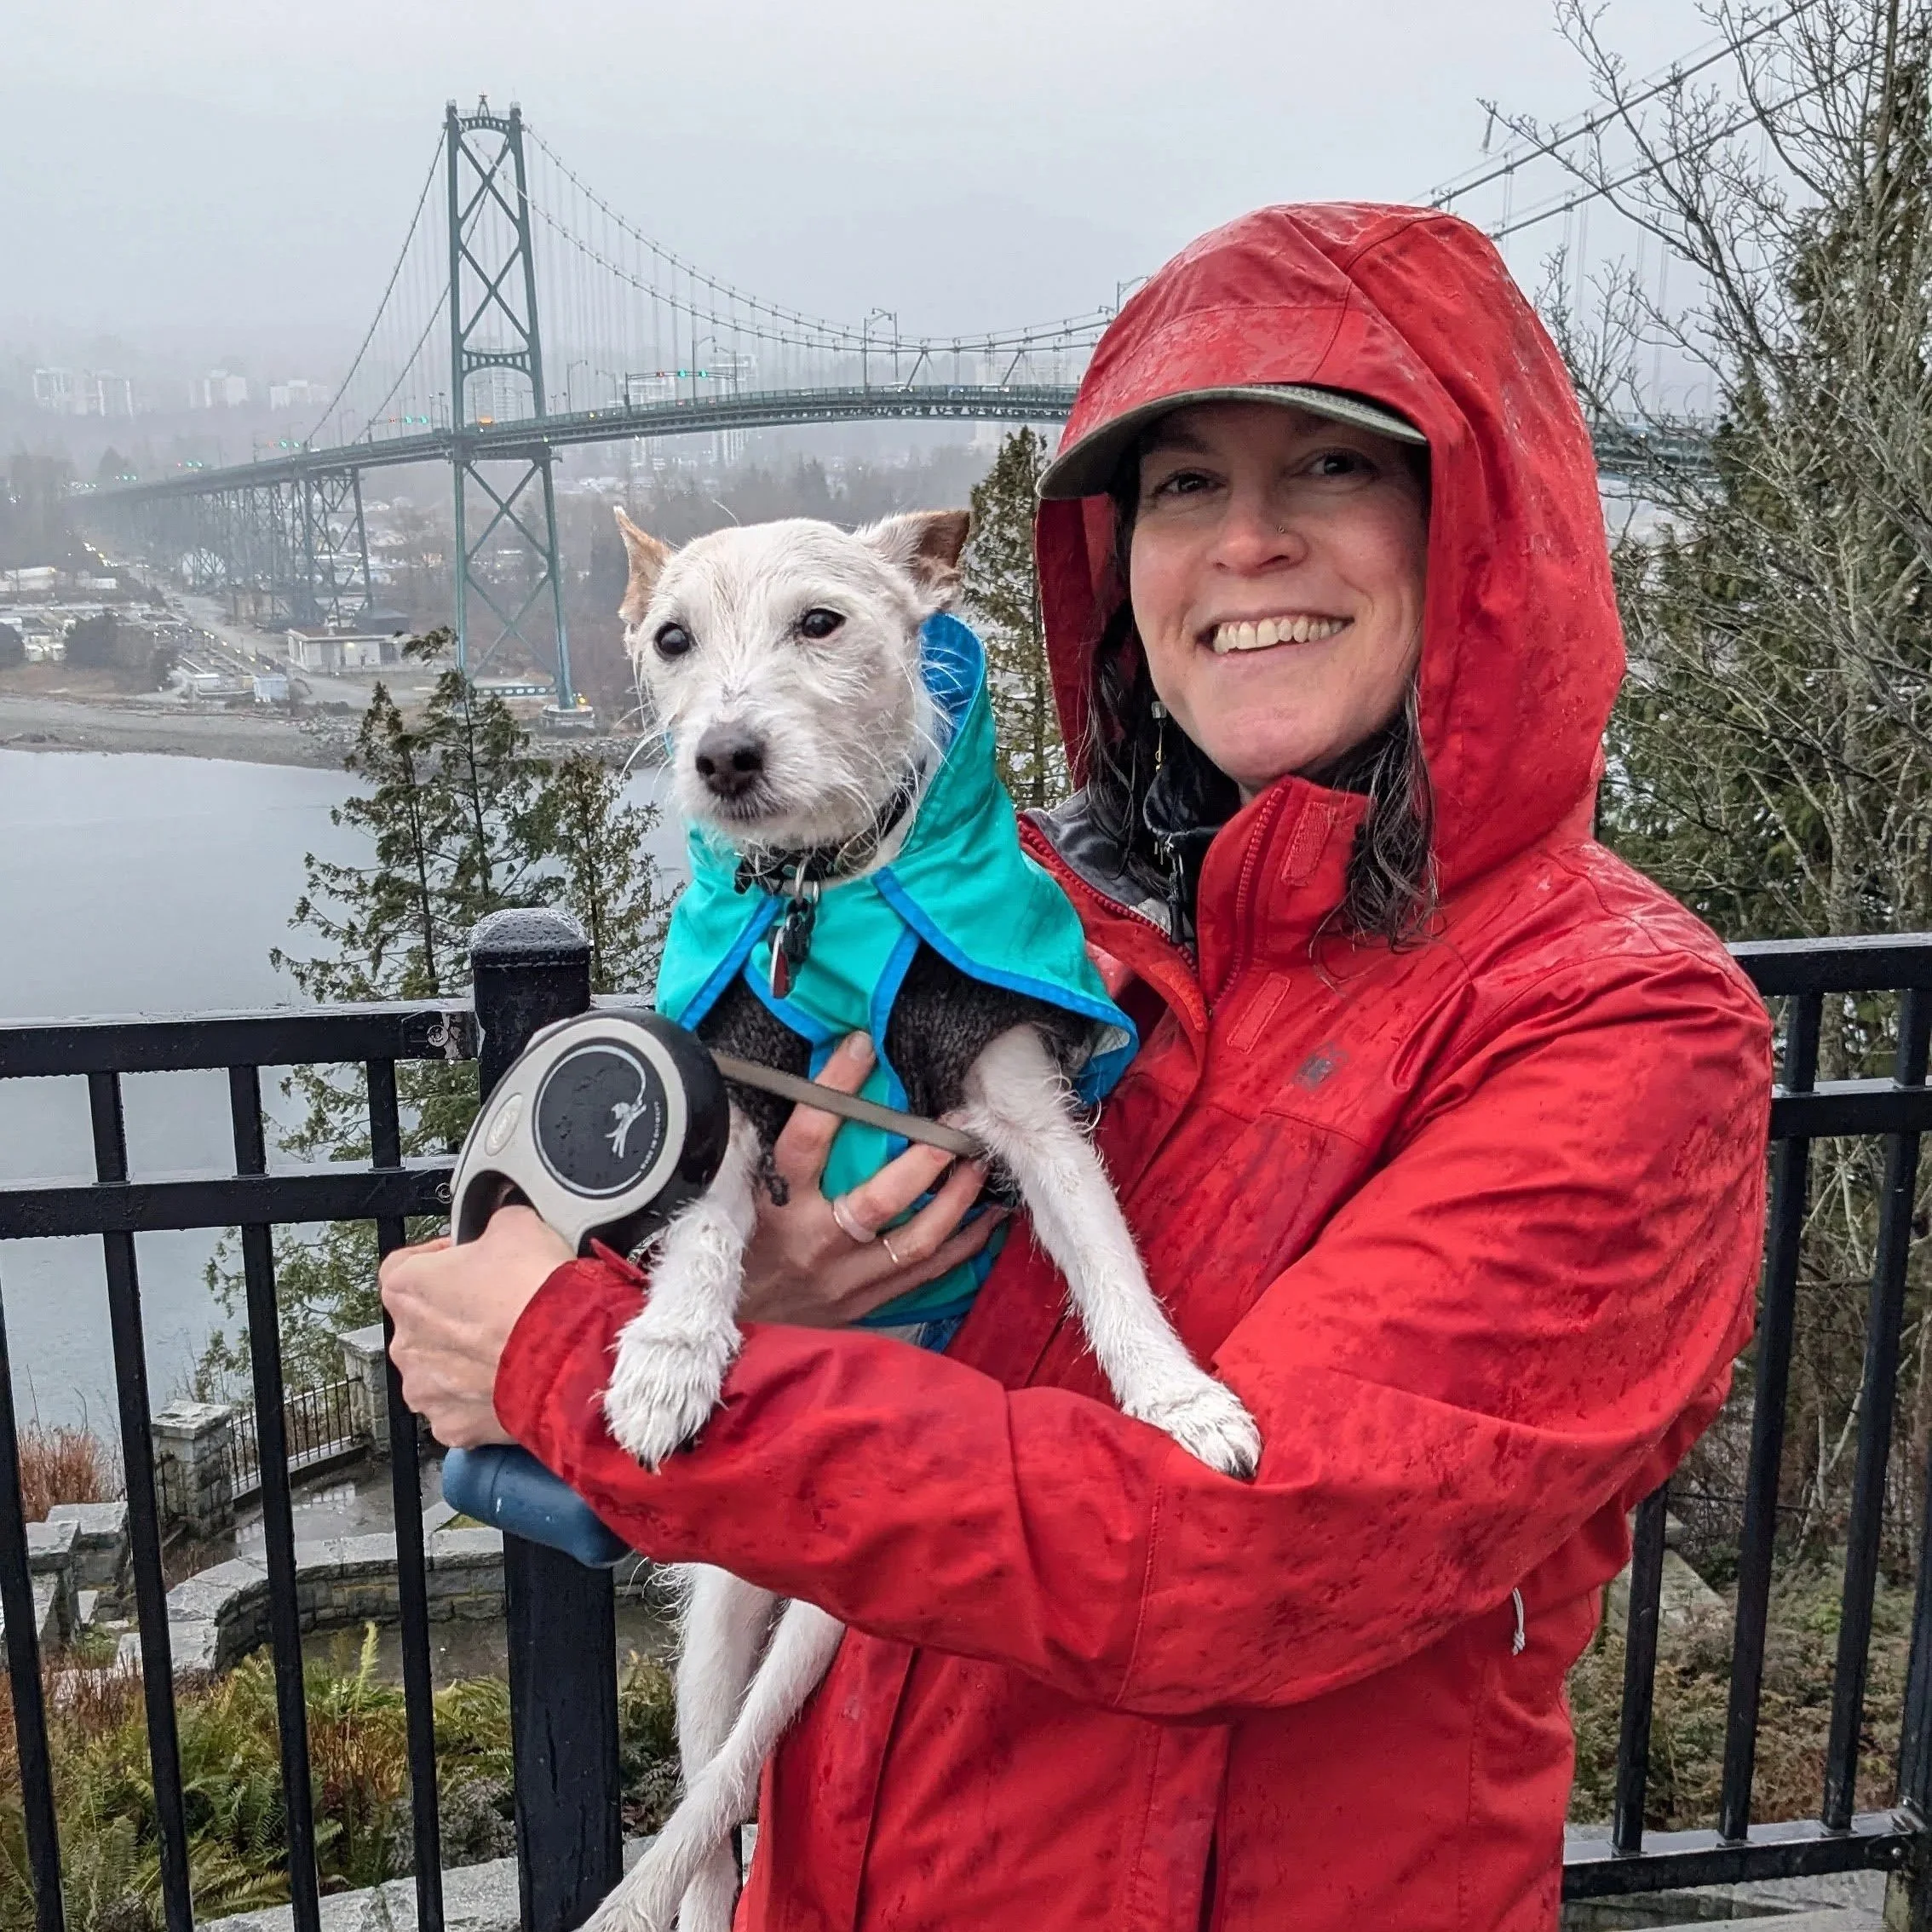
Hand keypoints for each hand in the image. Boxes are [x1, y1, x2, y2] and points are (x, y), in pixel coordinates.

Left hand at [379, 1206, 573, 1445]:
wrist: (571, 1355)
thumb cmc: (538, 1295)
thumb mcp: (519, 1224)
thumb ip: (495, 1224)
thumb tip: (503, 1224)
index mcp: (406, 1288)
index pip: (404, 1265)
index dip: (440, 1259)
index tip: (469, 1261)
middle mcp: (406, 1342)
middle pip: (424, 1322)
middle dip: (458, 1315)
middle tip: (501, 1306)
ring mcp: (427, 1388)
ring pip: (441, 1369)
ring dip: (468, 1359)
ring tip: (512, 1347)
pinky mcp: (453, 1425)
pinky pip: (462, 1407)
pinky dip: (484, 1397)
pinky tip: (514, 1379)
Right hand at [739, 1031, 1002, 1326]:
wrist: (728, 1330)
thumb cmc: (732, 1250)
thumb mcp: (729, 1198)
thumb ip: (754, 1148)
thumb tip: (781, 1083)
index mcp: (773, 1208)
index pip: (806, 1140)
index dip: (833, 1089)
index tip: (861, 1047)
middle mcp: (813, 1245)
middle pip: (879, 1201)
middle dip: (927, 1160)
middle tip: (957, 1126)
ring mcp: (844, 1281)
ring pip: (915, 1241)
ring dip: (956, 1201)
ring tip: (981, 1166)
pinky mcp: (865, 1305)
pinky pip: (925, 1274)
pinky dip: (962, 1247)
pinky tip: (987, 1220)